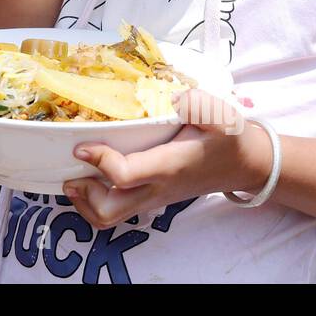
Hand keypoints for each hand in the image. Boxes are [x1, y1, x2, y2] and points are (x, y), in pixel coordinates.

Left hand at [63, 90, 272, 228]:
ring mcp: (150, 198)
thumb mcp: (223, 116)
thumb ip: (202, 105)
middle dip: (83, 194)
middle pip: (108, 210)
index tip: (81, 146)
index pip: (125, 175)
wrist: (244, 165)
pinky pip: (115, 211)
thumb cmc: (229, 139)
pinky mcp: (148, 198)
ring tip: (76, 175)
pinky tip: (91, 175)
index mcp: (168, 166)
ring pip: (108, 218)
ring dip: (85, 202)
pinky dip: (95, 200)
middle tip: (72, 169)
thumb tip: (175, 97)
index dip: (100, 162)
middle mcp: (155, 188)